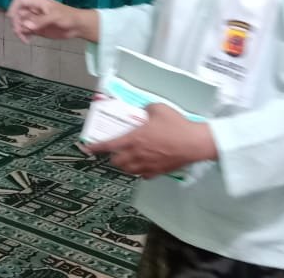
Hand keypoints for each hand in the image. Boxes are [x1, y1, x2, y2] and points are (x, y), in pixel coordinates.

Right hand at [6, 0, 83, 42]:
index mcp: (36, 3)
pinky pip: (25, 31)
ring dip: (19, 31)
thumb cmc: (68, 17)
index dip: (12, 8)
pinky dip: (23, 36)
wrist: (77, 26)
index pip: (19, 2)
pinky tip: (28, 41)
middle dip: (16, 23)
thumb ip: (41, 21)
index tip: (11, 18)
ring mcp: (34, 20)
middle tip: (20, 33)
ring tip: (26, 39)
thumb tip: (26, 25)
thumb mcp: (55, 17)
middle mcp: (33, 11)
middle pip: (16, 14)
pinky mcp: (36, 29)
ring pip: (20, 24)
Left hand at [86, 104, 217, 178]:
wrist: (195, 143)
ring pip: (128, 171)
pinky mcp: (159, 171)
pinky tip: (144, 166)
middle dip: (113, 158)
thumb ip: (146, 109)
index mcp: (134, 139)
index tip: (88, 149)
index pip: (109, 145)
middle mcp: (138, 154)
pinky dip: (140, 172)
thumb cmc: (177, 126)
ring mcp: (148, 165)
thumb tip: (143, 111)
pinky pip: (143, 175)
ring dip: (124, 166)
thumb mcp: (158, 109)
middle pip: (116, 162)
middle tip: (115, 151)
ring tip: (127, 159)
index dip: (96, 148)